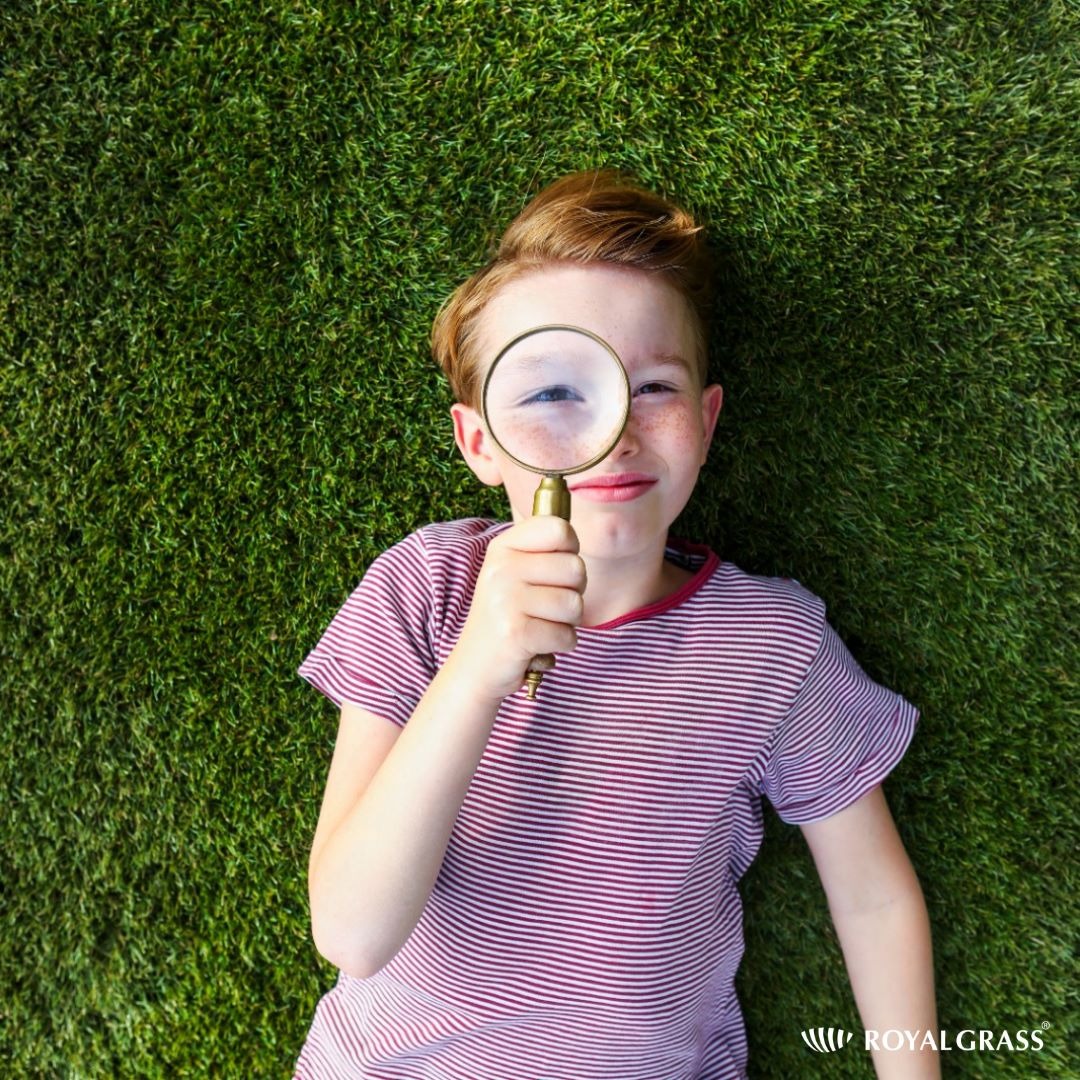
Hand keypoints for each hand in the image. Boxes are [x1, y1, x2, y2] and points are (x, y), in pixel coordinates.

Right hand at [448, 516, 586, 702]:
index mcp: (503, 548)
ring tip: (540, 625)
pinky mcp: (516, 632)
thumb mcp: (515, 573)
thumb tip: (574, 528)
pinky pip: (568, 635)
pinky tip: (538, 645)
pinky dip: (560, 645)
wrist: (474, 668)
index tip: (553, 571)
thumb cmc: (507, 618)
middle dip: (573, 594)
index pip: (559, 529)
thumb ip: (544, 550)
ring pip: (575, 604)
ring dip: (567, 623)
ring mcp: (505, 600)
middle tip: (544, 608)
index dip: (569, 552)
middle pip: (576, 568)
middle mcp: (501, 568)